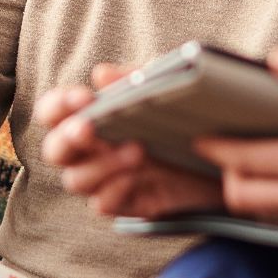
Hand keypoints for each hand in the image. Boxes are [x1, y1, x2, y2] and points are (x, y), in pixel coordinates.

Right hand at [36, 63, 224, 219]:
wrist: (224, 157)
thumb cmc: (181, 116)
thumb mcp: (162, 89)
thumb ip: (132, 80)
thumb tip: (101, 74)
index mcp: (89, 117)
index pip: (53, 111)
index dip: (58, 105)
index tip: (82, 98)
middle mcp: (89, 151)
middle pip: (56, 150)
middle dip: (69, 137)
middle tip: (90, 127)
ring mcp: (105, 179)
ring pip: (77, 180)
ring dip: (102, 164)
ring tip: (137, 150)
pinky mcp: (125, 203)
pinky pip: (104, 203)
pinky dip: (116, 190)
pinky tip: (138, 177)